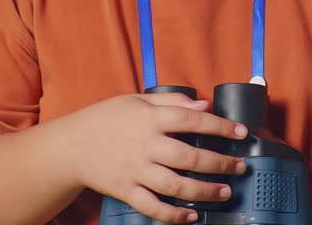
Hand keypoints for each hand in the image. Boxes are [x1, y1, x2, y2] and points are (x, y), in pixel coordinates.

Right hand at [64, 92, 249, 222]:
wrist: (70, 146)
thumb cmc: (105, 119)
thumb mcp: (136, 99)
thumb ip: (170, 100)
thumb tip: (203, 104)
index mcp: (149, 118)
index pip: (192, 120)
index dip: (221, 127)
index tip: (241, 133)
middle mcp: (145, 145)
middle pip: (190, 157)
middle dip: (220, 163)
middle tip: (239, 167)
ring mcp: (135, 170)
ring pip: (176, 185)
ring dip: (204, 190)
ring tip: (225, 191)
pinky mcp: (126, 190)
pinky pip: (153, 207)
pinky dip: (174, 214)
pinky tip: (192, 215)